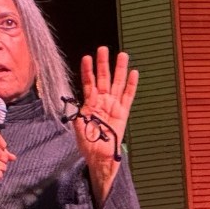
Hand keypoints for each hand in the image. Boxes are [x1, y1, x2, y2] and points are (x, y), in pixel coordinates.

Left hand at [74, 46, 138, 203]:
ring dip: (119, 70)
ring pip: (117, 85)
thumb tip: (76, 104)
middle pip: (104, 79)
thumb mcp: (78, 128)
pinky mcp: (123, 114)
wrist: (100, 159)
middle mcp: (102, 103)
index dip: (87, 71)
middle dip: (103, 64)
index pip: (88, 84)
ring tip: (122, 55)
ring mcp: (113, 107)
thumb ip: (78, 115)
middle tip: (103, 48)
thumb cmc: (88, 145)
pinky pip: (128, 97)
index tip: (87, 57)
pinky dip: (131, 86)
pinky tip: (134, 73)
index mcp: (89, 105)